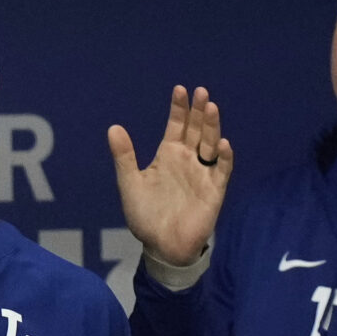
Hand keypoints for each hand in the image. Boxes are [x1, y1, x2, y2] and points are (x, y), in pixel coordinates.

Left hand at [108, 85, 232, 268]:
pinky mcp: (214, 190)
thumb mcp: (130, 183)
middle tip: (201, 91)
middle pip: (196, 130)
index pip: (176, 126)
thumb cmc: (145, 215)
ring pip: (210, 144)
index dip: (178, 109)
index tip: (179, 90)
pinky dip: (223, 157)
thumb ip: (124, 156)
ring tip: (212, 108)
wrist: (161, 246)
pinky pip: (221, 170)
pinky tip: (222, 144)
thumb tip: (113, 127)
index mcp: (168, 156)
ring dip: (212, 127)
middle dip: (199, 111)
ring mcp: (202, 173)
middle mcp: (188, 160)